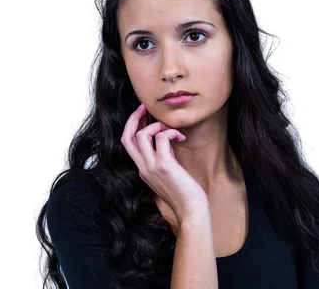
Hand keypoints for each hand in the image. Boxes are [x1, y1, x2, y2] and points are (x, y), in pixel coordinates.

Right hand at [121, 104, 209, 223]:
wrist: (191, 211)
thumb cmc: (185, 193)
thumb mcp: (168, 173)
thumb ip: (163, 159)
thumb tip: (166, 140)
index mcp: (143, 169)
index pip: (128, 143)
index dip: (132, 125)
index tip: (142, 114)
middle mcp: (143, 168)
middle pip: (127, 136)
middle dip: (135, 117)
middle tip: (146, 107)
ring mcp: (151, 167)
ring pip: (142, 135)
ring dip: (158, 125)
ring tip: (173, 130)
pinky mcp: (164, 165)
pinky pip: (162, 138)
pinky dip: (171, 132)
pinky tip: (181, 137)